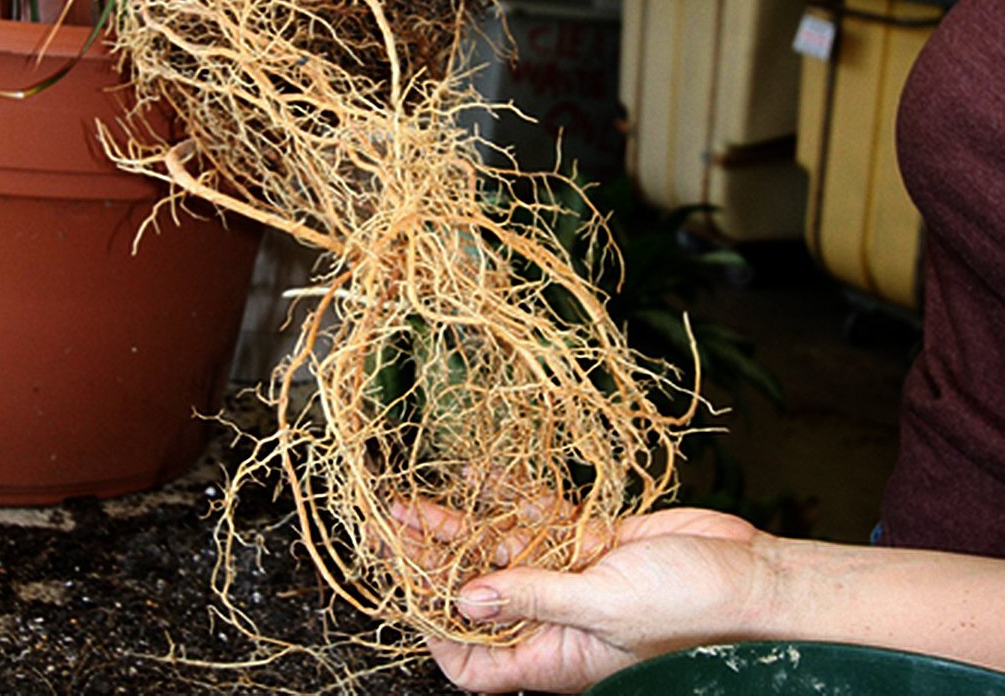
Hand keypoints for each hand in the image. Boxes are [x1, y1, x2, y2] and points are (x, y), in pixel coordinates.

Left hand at [426, 507, 769, 694]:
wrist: (749, 577)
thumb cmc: (688, 611)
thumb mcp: (603, 607)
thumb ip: (533, 597)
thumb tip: (464, 601)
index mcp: (553, 657)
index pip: (474, 661)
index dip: (435, 629)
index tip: (402, 589)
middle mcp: (553, 618)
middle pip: (475, 592)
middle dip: (430, 562)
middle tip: (389, 529)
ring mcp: (569, 575)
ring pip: (498, 550)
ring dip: (456, 525)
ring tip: (411, 501)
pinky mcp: (589, 539)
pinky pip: (537, 518)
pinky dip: (506, 498)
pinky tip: (471, 478)